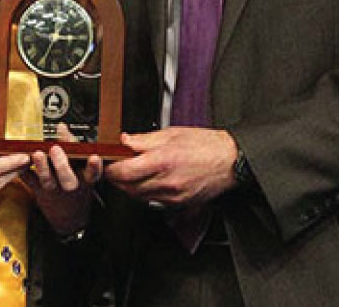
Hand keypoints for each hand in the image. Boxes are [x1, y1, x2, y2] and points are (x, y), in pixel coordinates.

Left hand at [23, 143, 102, 235]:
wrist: (69, 217)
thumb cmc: (78, 184)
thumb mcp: (84, 171)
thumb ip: (75, 149)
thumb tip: (61, 125)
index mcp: (85, 179)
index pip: (92, 172)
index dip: (94, 166)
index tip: (94, 157)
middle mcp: (71, 185)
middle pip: (68, 179)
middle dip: (62, 164)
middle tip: (55, 148)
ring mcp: (54, 189)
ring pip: (48, 181)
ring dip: (42, 167)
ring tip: (37, 154)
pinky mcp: (39, 191)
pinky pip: (30, 181)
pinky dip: (24, 172)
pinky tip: (21, 161)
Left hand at [105, 127, 236, 208]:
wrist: (229, 161)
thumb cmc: (205, 145)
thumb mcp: (171, 134)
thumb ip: (143, 139)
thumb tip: (123, 140)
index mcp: (162, 161)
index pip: (124, 172)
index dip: (111, 167)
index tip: (108, 161)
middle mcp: (167, 183)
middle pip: (128, 188)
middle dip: (117, 178)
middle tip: (116, 165)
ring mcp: (173, 197)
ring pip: (138, 197)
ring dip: (129, 186)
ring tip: (132, 171)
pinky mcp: (179, 205)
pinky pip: (153, 202)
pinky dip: (144, 193)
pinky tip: (147, 180)